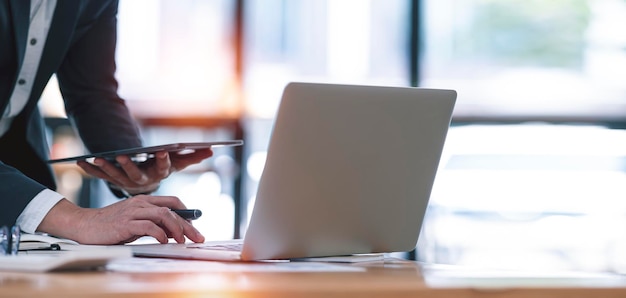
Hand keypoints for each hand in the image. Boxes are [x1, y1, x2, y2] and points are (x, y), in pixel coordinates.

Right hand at [38, 196, 205, 244]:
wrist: (84, 225)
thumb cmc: (110, 224)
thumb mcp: (134, 221)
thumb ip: (152, 223)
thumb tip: (173, 232)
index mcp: (144, 200)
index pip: (173, 202)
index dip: (187, 213)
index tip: (196, 227)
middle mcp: (140, 203)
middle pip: (172, 209)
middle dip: (188, 224)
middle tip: (198, 237)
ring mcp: (133, 211)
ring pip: (163, 215)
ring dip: (177, 228)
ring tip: (182, 241)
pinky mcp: (125, 223)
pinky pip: (148, 226)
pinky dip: (159, 233)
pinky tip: (164, 241)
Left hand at [77, 149, 212, 195]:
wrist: (144, 193)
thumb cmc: (161, 170)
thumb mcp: (178, 162)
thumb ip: (193, 156)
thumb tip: (210, 149)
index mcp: (157, 176)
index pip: (162, 169)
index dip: (163, 160)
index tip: (163, 151)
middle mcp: (141, 181)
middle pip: (135, 174)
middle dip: (128, 164)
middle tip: (122, 155)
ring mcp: (125, 181)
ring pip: (115, 176)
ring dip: (106, 167)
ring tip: (98, 157)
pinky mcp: (112, 179)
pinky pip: (100, 176)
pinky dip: (90, 170)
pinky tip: (79, 162)